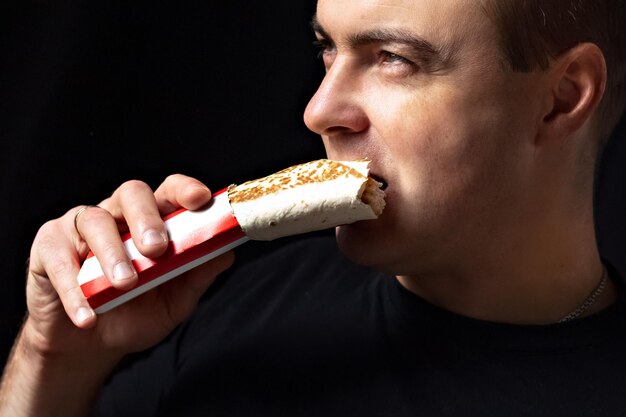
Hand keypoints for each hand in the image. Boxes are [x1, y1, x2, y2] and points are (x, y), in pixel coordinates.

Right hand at [23, 174, 233, 359]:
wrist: (88, 345)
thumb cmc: (134, 314)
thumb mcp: (174, 302)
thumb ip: (196, 276)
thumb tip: (226, 253)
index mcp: (152, 221)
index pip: (169, 192)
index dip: (184, 190)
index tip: (200, 199)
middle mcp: (118, 215)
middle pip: (132, 193)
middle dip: (146, 217)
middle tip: (157, 248)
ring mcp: (81, 227)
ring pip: (95, 220)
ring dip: (112, 253)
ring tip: (124, 285)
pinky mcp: (49, 246)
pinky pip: (60, 258)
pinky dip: (74, 288)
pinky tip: (88, 314)